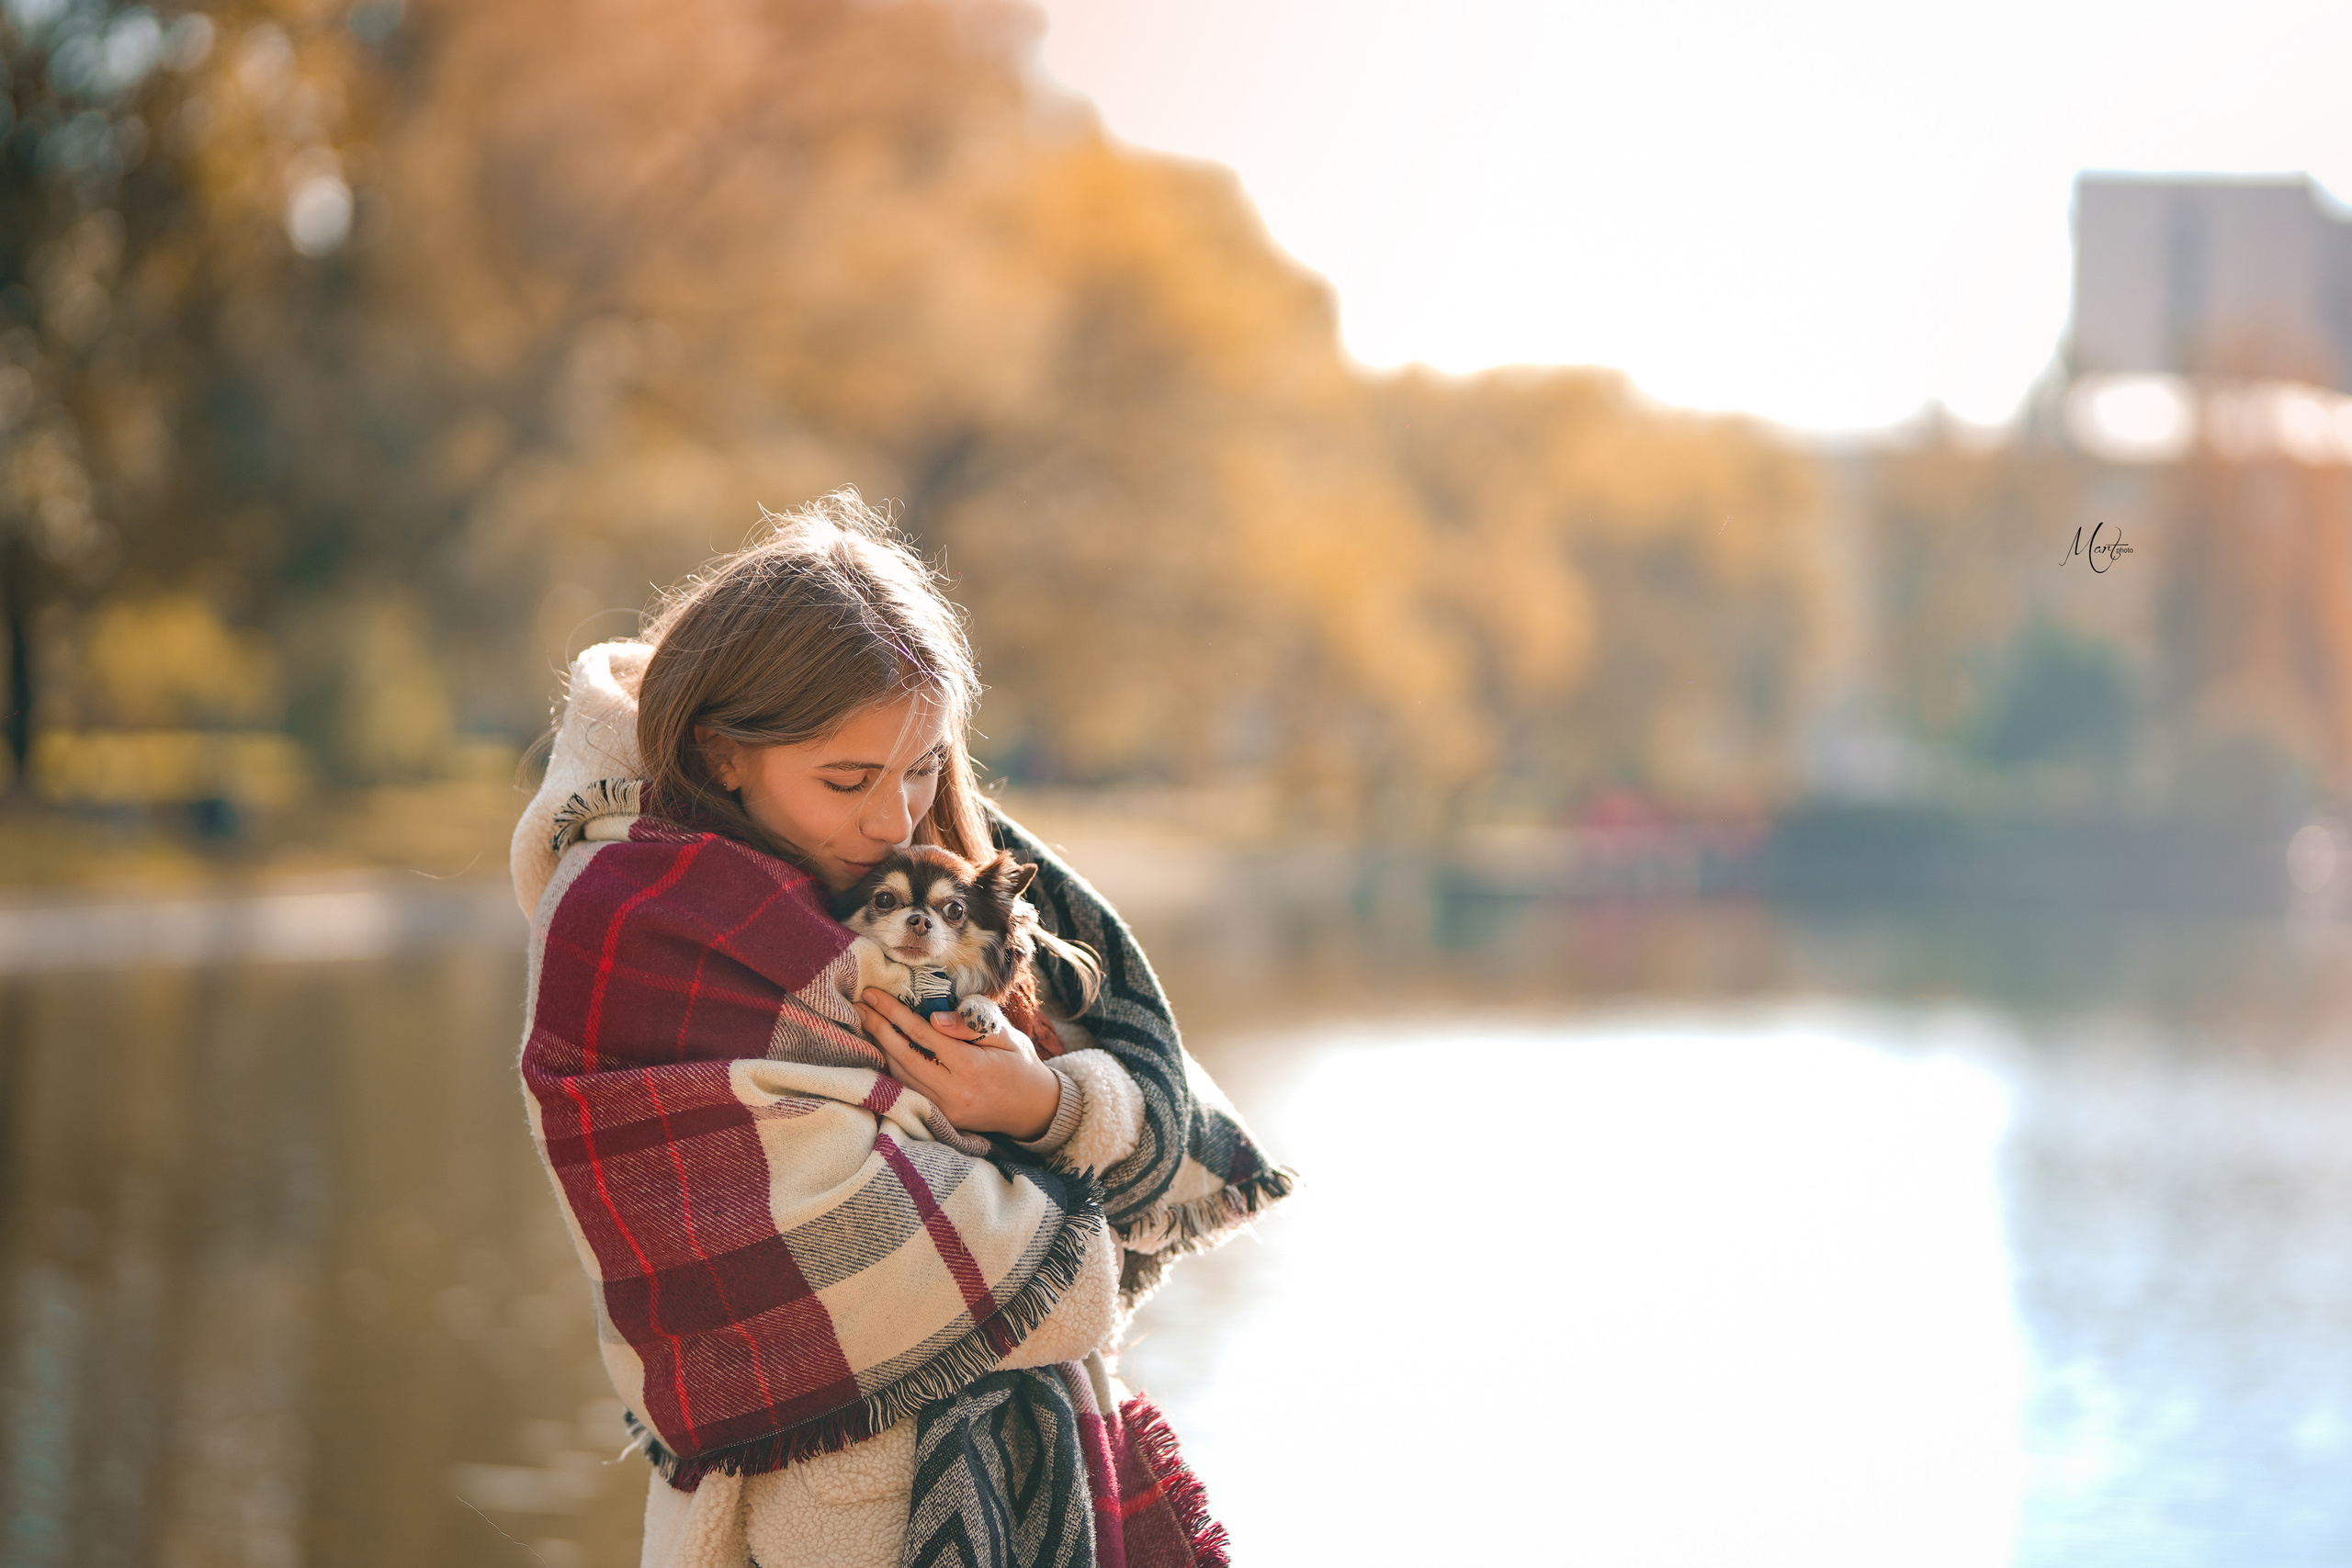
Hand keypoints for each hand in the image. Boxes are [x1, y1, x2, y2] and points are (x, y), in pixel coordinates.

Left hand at [857, 990, 1060, 1139]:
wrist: (1034, 1109)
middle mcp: (952, 1092)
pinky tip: (882, 1049)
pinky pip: (909, 1090)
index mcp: (970, 1067)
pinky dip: (892, 1069)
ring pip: (901, 1075)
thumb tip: (934, 1017)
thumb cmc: (1020, 1065)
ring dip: (880, 1048)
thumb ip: (971, 1025)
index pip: (922, 1034)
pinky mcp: (941, 1119)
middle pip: (903, 1056)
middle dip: (878, 1028)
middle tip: (859, 1005)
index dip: (894, 1012)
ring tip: (865, 1022)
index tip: (874, 994)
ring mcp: (945, 1109)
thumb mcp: (1005, 1036)